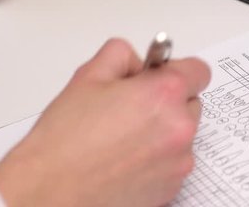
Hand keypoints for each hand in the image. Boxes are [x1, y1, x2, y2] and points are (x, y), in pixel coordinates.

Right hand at [0, 39, 209, 206]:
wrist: (50, 192)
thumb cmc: (64, 141)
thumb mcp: (88, 76)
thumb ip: (122, 56)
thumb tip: (137, 62)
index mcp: (164, 93)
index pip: (198, 71)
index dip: (177, 70)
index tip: (160, 76)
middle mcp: (180, 127)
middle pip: (191, 103)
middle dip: (168, 102)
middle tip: (132, 108)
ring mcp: (179, 161)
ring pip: (183, 135)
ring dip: (164, 131)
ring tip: (123, 138)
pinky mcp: (172, 187)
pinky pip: (174, 162)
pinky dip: (158, 159)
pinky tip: (125, 159)